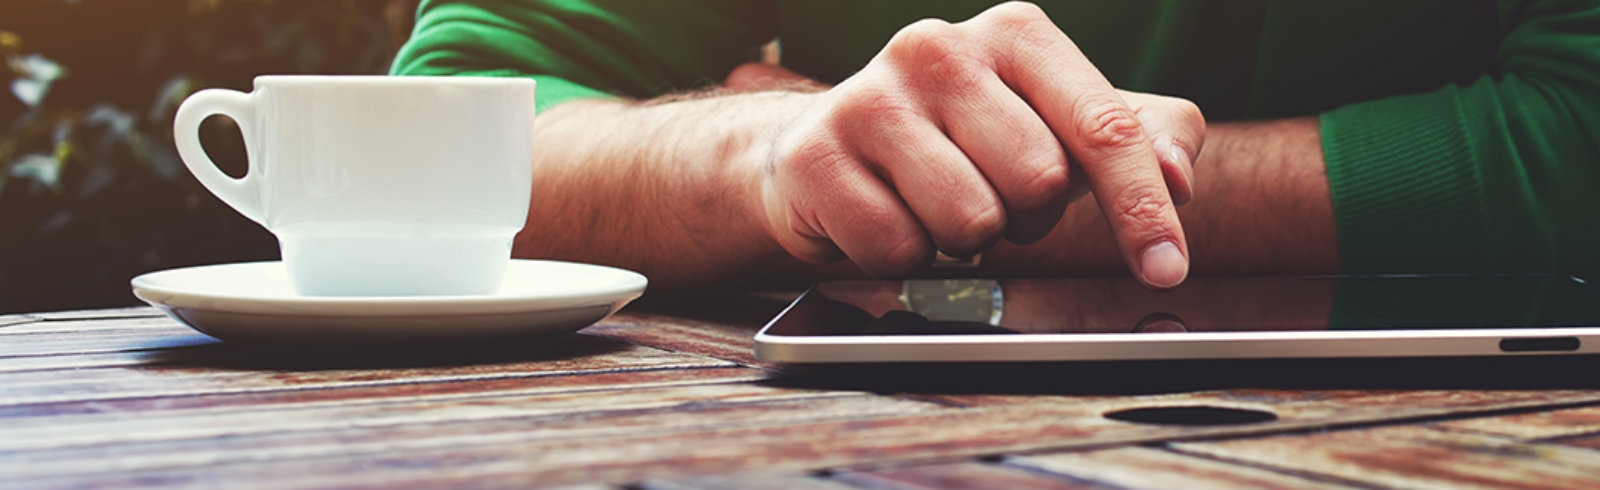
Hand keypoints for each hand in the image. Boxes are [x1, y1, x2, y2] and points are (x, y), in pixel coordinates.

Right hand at [749, 2, 1204, 287]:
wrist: (827, 153)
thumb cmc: (963, 141)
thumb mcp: (1061, 127)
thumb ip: (1141, 141)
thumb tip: (1179, 179)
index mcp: (1014, 34)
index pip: (1102, 126)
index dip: (1141, 206)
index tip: (1165, 267)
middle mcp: (939, 48)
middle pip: (1036, 181)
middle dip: (1026, 216)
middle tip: (993, 197)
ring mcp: (869, 97)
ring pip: (969, 222)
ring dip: (964, 241)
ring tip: (936, 206)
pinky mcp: (815, 155)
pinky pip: (899, 249)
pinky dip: (905, 257)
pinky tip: (887, 217)